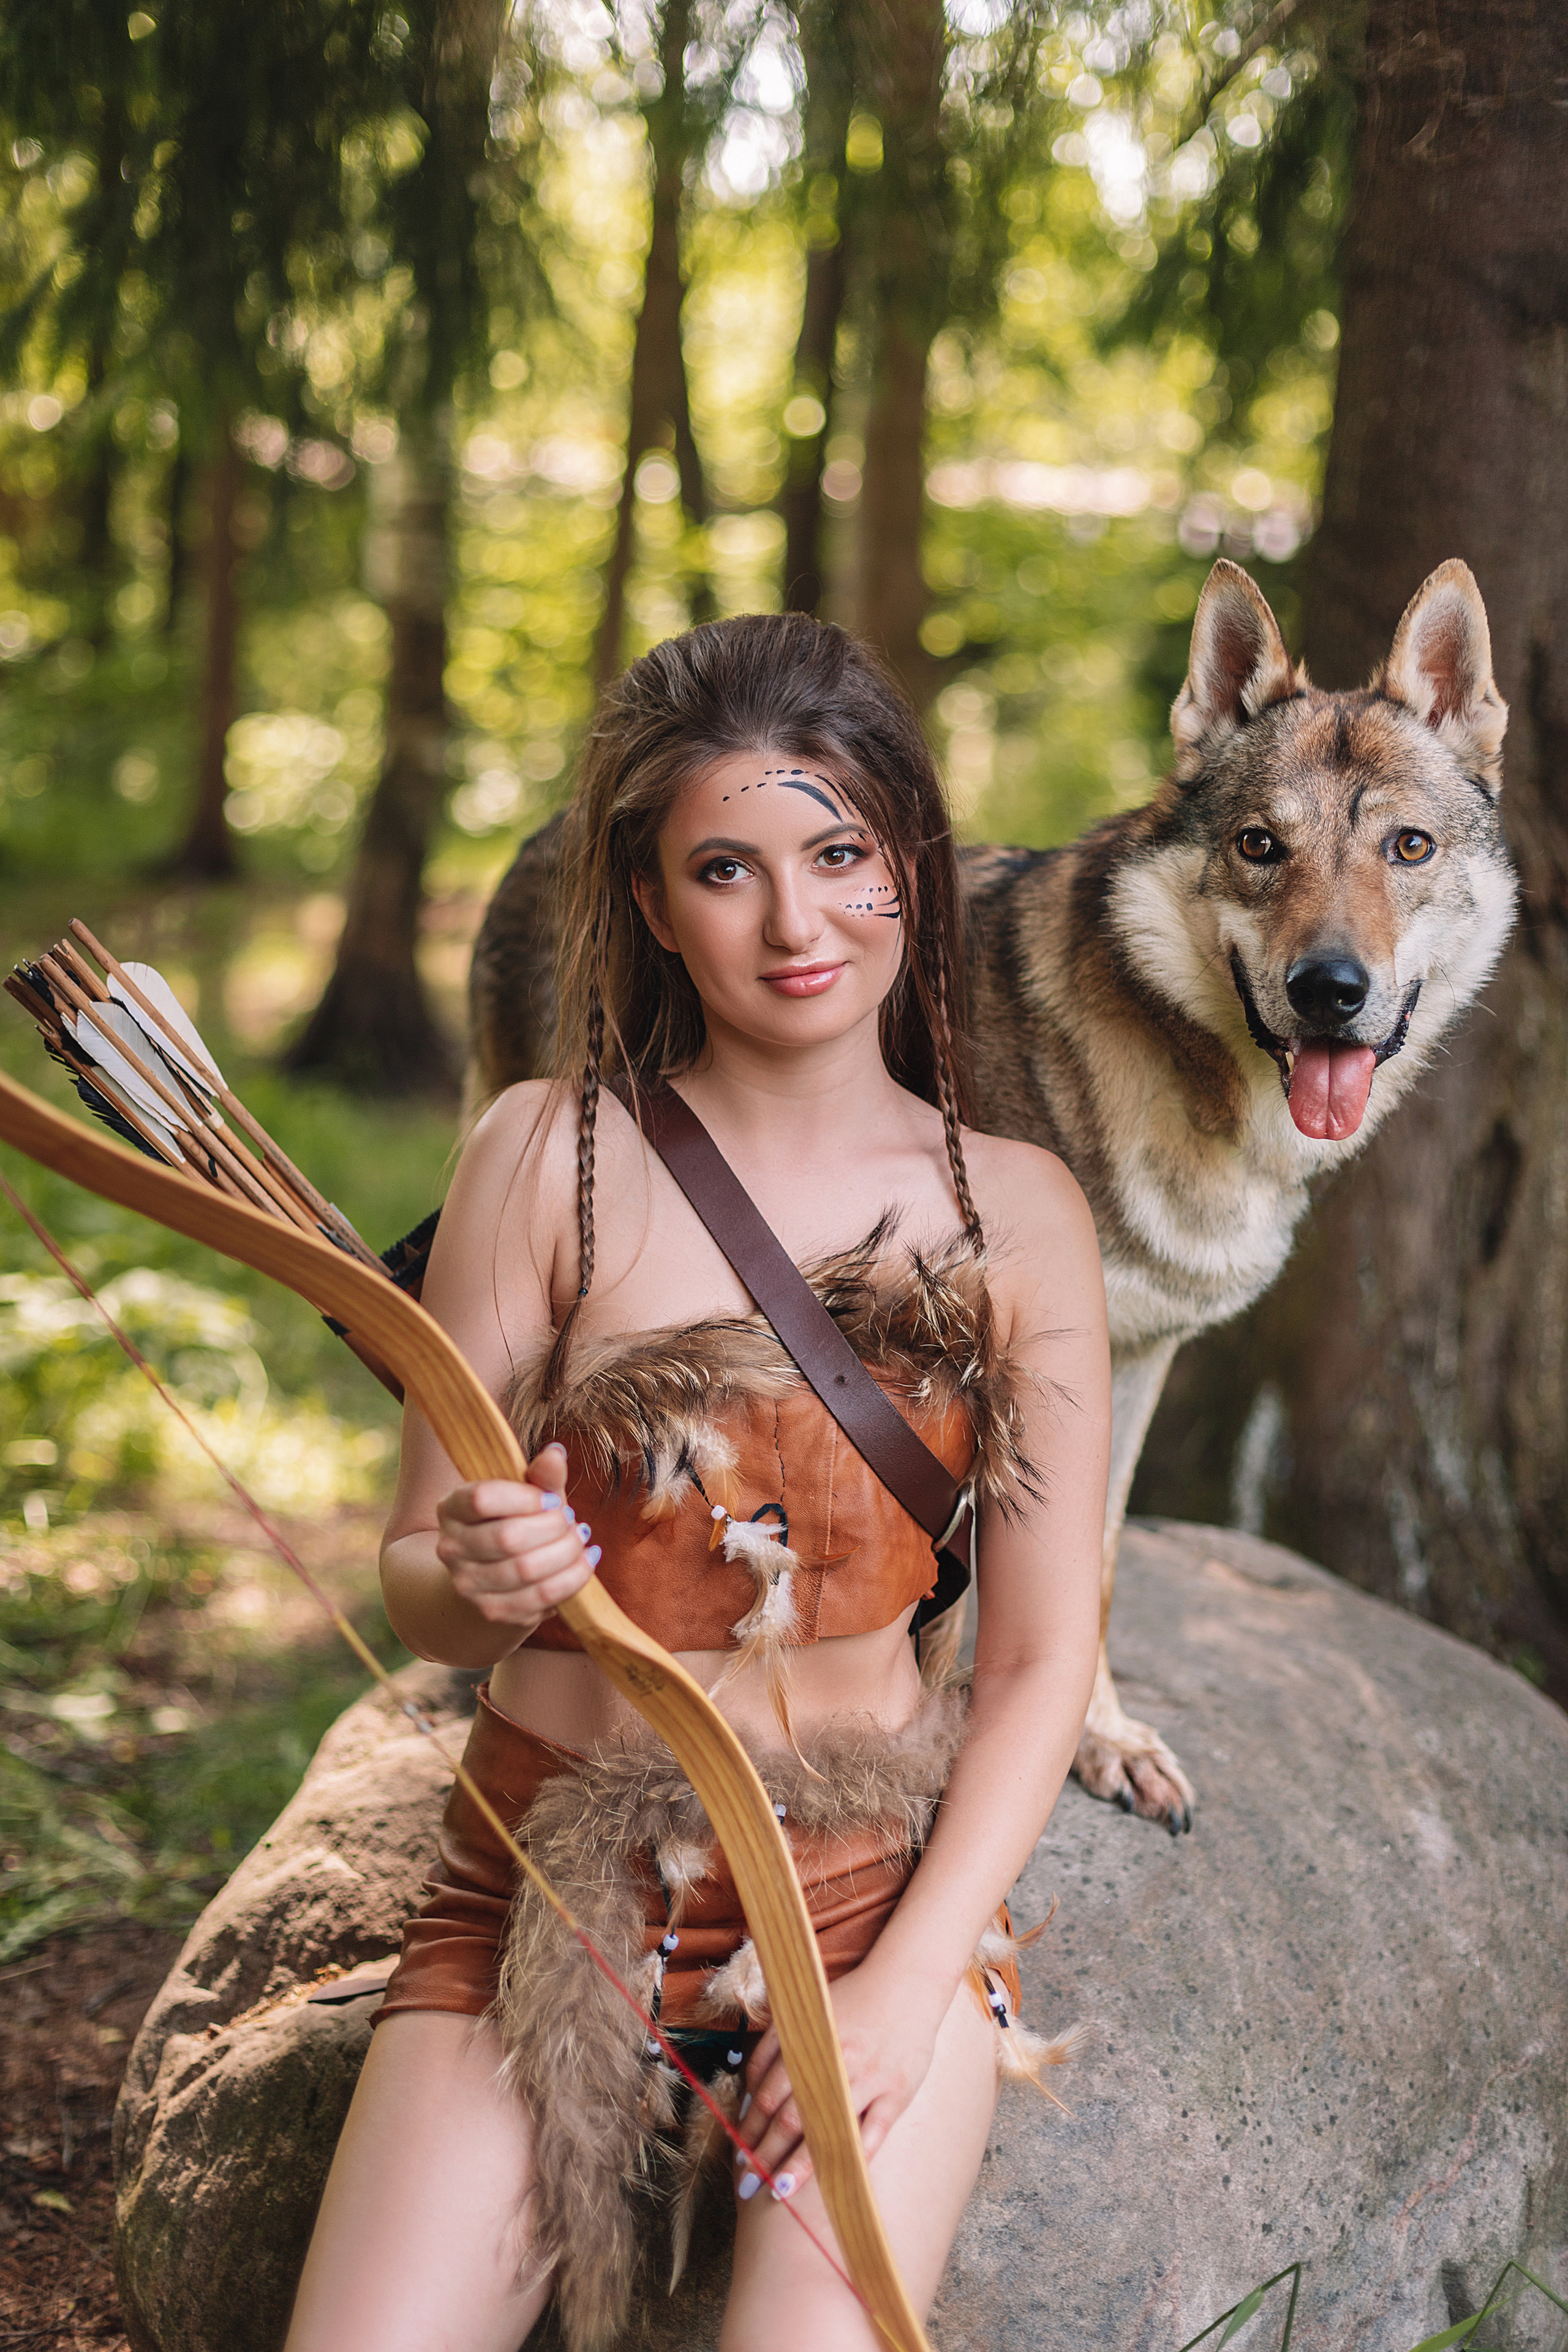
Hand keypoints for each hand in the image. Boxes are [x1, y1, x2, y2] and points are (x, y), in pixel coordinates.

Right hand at [433, 1442, 598, 1634]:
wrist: (492, 1580)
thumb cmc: (514, 1524)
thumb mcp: (526, 1496)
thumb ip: (541, 1476)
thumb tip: (557, 1453)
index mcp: (452, 1508)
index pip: (483, 1499)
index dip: (526, 1497)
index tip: (553, 1499)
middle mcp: (450, 1548)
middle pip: (509, 1537)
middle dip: (554, 1527)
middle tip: (573, 1521)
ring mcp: (468, 1585)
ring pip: (527, 1569)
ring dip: (567, 1553)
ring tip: (580, 1540)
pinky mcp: (493, 1612)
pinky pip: (541, 1596)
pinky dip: (573, 1578)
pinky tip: (585, 1563)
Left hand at [733, 1960, 943, 2204]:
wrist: (908, 1981)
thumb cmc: (853, 1998)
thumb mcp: (806, 2011)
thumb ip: (775, 2047)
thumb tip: (749, 2093)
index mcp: (809, 2041)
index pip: (769, 2094)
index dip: (751, 2127)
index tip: (738, 2152)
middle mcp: (836, 2062)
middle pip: (793, 2118)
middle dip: (766, 2154)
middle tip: (748, 2182)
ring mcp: (869, 2079)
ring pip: (829, 2131)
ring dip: (800, 2165)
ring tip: (779, 2192)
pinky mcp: (897, 2092)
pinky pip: (873, 2134)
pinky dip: (851, 2158)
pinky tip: (833, 2180)